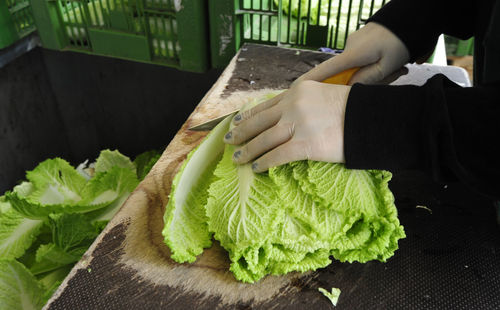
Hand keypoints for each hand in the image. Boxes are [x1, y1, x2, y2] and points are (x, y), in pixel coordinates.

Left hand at [224, 81, 350, 171]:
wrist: (371, 118)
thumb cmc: (353, 108)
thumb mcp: (324, 94)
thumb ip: (304, 102)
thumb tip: (288, 115)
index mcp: (298, 91)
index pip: (266, 105)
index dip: (248, 115)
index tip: (236, 122)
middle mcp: (293, 105)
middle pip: (259, 122)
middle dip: (241, 132)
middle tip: (229, 140)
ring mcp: (297, 125)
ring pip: (263, 140)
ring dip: (247, 150)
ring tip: (237, 158)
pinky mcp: (304, 145)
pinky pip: (277, 156)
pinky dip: (264, 162)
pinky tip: (256, 168)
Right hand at [295, 22, 409, 84]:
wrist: (412, 17)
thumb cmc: (401, 42)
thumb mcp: (387, 66)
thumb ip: (366, 80)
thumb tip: (348, 89)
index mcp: (352, 54)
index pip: (325, 70)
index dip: (309, 81)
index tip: (295, 90)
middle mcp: (348, 48)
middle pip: (345, 74)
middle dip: (364, 81)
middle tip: (392, 75)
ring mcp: (353, 45)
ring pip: (357, 69)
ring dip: (374, 74)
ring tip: (398, 68)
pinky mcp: (359, 44)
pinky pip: (362, 62)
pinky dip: (375, 67)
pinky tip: (394, 64)